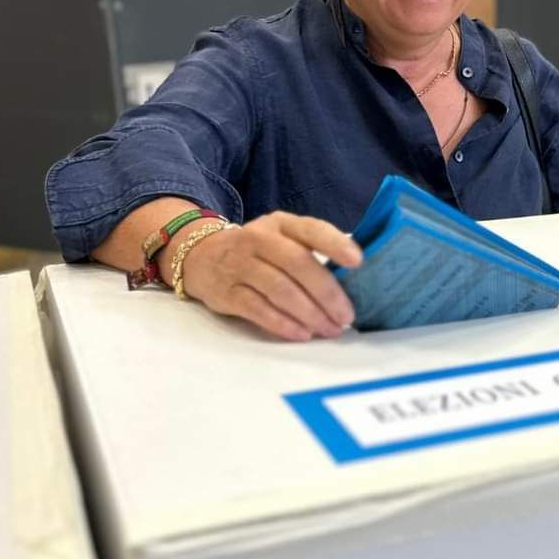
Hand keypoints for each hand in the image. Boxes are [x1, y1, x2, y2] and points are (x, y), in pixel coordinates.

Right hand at [179, 212, 361, 340]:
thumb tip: (352, 278)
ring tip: (329, 329)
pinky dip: (283, 323)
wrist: (200, 256)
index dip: (335, 244)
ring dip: (309, 313)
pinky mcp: (227, 292)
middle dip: (326, 293)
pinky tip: (302, 334)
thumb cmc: (257, 250)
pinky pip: (258, 309)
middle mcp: (259, 239)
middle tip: (346, 316)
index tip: (358, 261)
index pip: (311, 229)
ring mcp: (240, 265)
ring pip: (280, 289)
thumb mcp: (280, 236)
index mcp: (280, 224)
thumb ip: (310, 250)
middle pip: (297, 264)